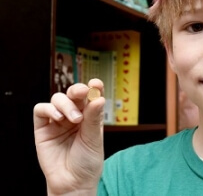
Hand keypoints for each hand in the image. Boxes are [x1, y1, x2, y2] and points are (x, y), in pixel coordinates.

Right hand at [33, 78, 104, 194]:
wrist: (72, 183)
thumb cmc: (87, 162)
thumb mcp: (94, 139)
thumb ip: (94, 118)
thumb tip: (98, 98)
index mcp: (90, 116)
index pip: (91, 96)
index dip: (94, 87)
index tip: (96, 83)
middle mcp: (75, 115)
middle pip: (73, 93)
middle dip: (78, 90)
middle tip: (83, 92)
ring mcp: (58, 120)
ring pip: (58, 98)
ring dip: (66, 104)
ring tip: (74, 119)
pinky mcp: (43, 128)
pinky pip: (41, 110)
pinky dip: (49, 109)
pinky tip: (58, 117)